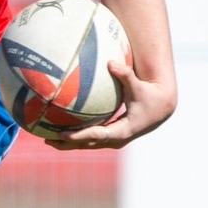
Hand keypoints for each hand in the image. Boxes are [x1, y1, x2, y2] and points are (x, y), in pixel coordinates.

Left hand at [44, 57, 175, 150]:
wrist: (161, 109)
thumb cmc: (149, 95)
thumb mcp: (138, 85)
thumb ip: (125, 75)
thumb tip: (111, 62)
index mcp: (122, 130)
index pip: (96, 135)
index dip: (78, 136)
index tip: (61, 133)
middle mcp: (117, 139)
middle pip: (88, 144)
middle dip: (67, 143)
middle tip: (47, 139)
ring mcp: (114, 140)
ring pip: (88, 144)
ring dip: (69, 143)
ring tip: (48, 139)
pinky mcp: (112, 137)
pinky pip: (91, 139)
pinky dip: (77, 137)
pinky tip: (61, 132)